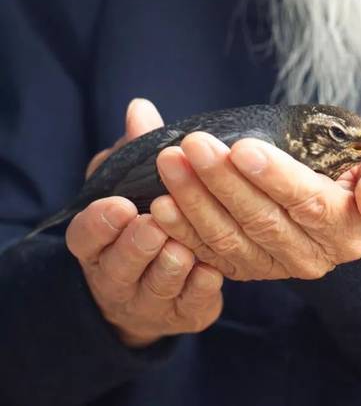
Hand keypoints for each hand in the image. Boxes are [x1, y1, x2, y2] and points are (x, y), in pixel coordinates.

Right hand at [65, 99, 223, 347]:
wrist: (155, 282)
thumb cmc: (143, 214)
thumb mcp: (132, 181)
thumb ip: (135, 149)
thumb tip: (140, 108)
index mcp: (97, 241)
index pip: (85, 235)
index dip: (100, 222)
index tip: (120, 203)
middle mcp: (116, 275)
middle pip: (119, 266)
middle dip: (136, 245)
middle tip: (154, 224)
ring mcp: (148, 300)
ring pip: (155, 287)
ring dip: (168, 267)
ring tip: (183, 248)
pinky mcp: (183, 315)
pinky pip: (190, 306)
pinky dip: (199, 288)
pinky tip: (211, 271)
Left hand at [150, 132, 360, 281]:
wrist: (351, 197)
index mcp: (348, 228)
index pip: (307, 202)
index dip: (274, 176)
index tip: (241, 146)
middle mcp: (313, 255)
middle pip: (260, 219)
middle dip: (220, 180)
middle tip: (191, 143)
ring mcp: (276, 266)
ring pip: (229, 237)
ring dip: (193, 200)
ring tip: (169, 163)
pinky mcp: (246, 267)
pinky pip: (209, 252)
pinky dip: (182, 228)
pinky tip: (160, 203)